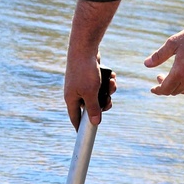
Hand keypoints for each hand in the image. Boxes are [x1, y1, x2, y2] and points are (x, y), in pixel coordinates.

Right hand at [63, 0, 120, 128]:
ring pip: (98, 95)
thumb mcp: (90, 93)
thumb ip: (94, 109)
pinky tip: (111, 77)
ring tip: (112, 84)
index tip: (84, 135)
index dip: (81, 127)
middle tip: (109, 101)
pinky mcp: (89, 76)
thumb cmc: (85, 70)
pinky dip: (107, 82)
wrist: (85, 47)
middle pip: (90, 107)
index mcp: (71, 99)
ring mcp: (82, 84)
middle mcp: (75, 92)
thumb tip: (96, 123)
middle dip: (103, 104)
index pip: (75, 118)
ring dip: (108, 91)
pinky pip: (100, 84)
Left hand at [145, 2, 183, 95]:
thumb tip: (146, 64)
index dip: (157, 90)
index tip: (152, 89)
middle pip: (173, 91)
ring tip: (172, 76)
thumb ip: (159, 55)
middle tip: (159, 76)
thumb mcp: (174, 43)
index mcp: (180, 72)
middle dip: (165, 86)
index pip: (164, 89)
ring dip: (176, 87)